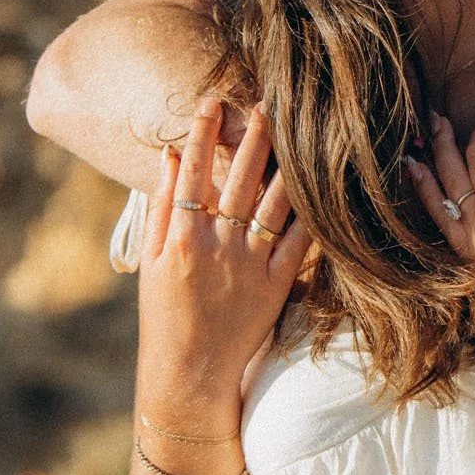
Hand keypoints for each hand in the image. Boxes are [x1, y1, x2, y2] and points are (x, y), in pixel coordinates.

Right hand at [135, 102, 313, 427]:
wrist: (189, 372)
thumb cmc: (163, 315)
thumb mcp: (149, 261)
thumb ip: (160, 207)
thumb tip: (172, 157)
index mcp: (180, 237)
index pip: (193, 172)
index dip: (204, 132)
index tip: (213, 101)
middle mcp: (216, 246)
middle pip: (240, 179)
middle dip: (255, 136)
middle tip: (269, 103)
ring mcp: (248, 265)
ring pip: (275, 203)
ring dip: (289, 165)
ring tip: (301, 132)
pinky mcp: (276, 285)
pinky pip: (299, 242)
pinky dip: (311, 214)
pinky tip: (325, 186)